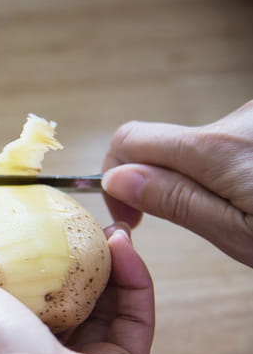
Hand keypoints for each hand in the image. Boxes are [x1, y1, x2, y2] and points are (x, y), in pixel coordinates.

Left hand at [0, 228, 160, 353]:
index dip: (0, 259)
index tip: (12, 220)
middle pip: (47, 299)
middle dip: (61, 258)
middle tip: (68, 222)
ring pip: (95, 306)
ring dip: (102, 262)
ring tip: (104, 226)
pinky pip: (130, 318)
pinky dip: (130, 282)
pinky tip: (123, 245)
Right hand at [102, 99, 252, 266]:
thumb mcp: (242, 234)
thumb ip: (177, 201)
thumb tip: (115, 180)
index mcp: (219, 148)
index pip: (129, 141)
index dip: (115, 177)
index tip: (130, 215)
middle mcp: (236, 119)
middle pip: (162, 143)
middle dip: (160, 181)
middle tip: (187, 221)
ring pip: (195, 145)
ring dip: (196, 177)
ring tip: (234, 213)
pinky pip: (226, 142)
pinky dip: (224, 170)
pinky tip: (250, 194)